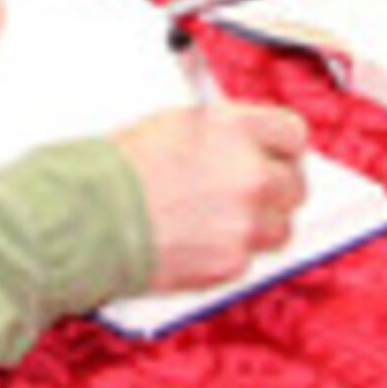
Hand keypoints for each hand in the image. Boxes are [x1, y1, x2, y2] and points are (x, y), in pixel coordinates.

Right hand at [112, 100, 312, 291]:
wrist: (90, 220)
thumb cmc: (119, 169)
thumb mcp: (177, 125)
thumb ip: (224, 132)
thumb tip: (246, 142)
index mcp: (236, 129)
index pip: (293, 133)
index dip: (282, 146)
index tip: (275, 153)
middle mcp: (250, 173)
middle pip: (295, 183)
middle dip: (275, 187)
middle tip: (249, 189)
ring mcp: (245, 222)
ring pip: (281, 226)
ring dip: (260, 223)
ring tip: (223, 218)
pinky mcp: (232, 262)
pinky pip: (251, 257)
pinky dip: (233, 250)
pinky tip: (202, 239)